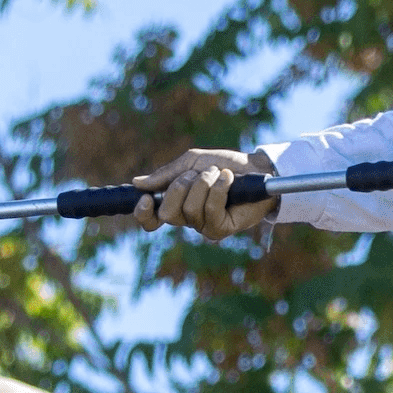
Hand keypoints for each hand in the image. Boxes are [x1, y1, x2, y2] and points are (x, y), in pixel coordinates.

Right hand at [129, 146, 276, 240]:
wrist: (255, 168)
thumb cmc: (224, 165)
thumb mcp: (191, 163)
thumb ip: (166, 175)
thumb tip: (137, 183)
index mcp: (176, 203)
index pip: (151, 220)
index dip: (144, 213)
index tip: (147, 198)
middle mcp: (187, 218)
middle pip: (168, 214)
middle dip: (180, 187)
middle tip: (198, 175)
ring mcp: (204, 226)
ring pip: (190, 210)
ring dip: (204, 183)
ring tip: (218, 174)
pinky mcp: (222, 229)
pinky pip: (211, 210)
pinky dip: (219, 188)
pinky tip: (228, 180)